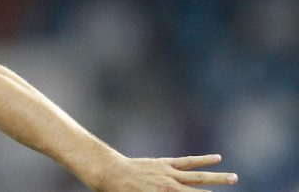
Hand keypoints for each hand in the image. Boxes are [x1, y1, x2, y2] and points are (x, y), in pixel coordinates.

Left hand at [91, 154, 237, 190]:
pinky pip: (187, 162)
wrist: (110, 174)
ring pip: (199, 176)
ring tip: (235, 178)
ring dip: (218, 178)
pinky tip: (217, 158)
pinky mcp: (165, 164)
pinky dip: (203, 160)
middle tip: (236, 189)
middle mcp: (172, 187)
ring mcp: (170, 174)